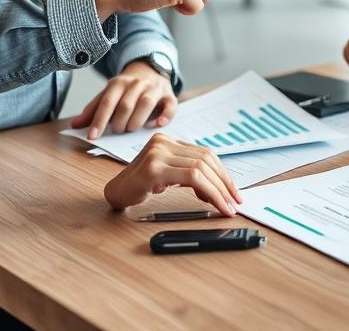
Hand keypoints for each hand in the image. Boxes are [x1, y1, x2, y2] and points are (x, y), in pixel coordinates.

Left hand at [71, 61, 176, 138]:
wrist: (150, 69)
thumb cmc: (126, 88)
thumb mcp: (108, 94)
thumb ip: (93, 110)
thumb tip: (75, 125)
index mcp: (118, 83)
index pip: (107, 102)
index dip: (99, 120)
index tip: (92, 136)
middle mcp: (136, 84)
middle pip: (126, 104)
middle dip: (119, 122)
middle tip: (116, 132)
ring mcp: (154, 88)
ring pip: (146, 103)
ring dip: (137, 120)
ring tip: (131, 129)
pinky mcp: (169, 94)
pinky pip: (170, 105)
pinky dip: (165, 116)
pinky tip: (158, 125)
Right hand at [103, 133, 241, 216]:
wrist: (114, 194)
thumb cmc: (140, 187)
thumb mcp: (168, 175)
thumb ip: (189, 174)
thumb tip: (218, 187)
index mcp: (168, 140)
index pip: (204, 153)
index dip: (222, 173)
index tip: (233, 192)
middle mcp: (163, 142)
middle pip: (205, 159)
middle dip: (224, 182)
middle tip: (234, 202)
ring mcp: (158, 153)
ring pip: (201, 168)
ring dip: (218, 190)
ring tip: (226, 207)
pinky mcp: (154, 169)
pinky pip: (192, 178)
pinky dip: (208, 192)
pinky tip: (213, 204)